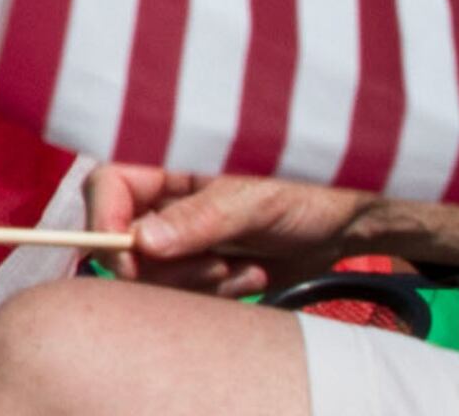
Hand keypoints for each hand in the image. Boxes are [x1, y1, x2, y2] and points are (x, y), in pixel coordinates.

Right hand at [88, 165, 371, 292]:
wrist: (353, 219)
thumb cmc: (308, 187)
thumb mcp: (254, 198)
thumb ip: (198, 219)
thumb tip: (142, 243)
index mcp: (166, 164)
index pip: (107, 187)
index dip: (106, 224)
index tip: (129, 260)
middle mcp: (165, 200)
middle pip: (125, 241)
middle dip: (168, 264)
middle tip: (215, 264)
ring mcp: (182, 236)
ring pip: (155, 274)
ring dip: (199, 281)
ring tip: (244, 267)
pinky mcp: (202, 266)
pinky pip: (187, 293)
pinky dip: (220, 292)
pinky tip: (253, 274)